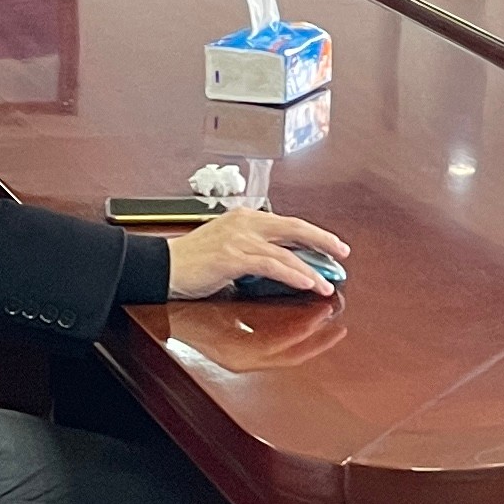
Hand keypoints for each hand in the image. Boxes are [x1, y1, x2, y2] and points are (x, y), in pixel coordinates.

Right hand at [163, 208, 349, 299]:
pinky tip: (307, 283)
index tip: (331, 247)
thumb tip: (285, 264)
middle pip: (295, 228)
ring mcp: (239, 239)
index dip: (314, 235)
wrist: (160, 267)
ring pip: (287, 251)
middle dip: (323, 240)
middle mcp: (245, 223)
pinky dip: (293, 274)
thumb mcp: (229, 249)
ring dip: (312, 269)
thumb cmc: (191, 263)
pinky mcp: (232, 257)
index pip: (288, 224)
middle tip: (343, 254)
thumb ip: (255, 252)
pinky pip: (271, 265)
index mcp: (246, 218)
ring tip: (328, 284)